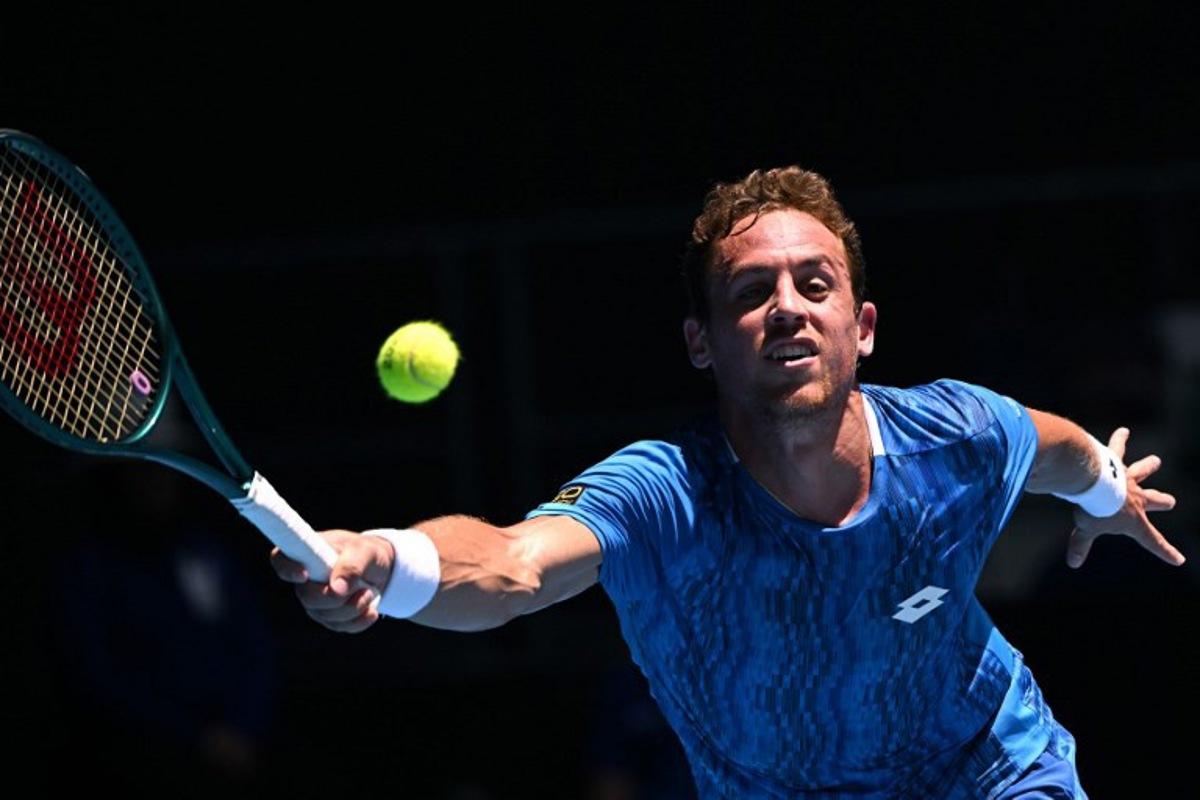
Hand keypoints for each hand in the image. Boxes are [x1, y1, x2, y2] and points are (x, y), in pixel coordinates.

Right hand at [270, 530, 396, 632]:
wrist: (381, 569)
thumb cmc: (367, 553)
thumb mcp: (365, 552)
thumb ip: (351, 566)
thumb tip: (336, 588)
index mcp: (306, 553)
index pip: (281, 560)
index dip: (287, 569)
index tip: (304, 574)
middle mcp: (305, 580)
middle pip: (307, 597)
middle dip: (336, 598)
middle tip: (363, 589)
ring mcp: (315, 600)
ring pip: (325, 616)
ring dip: (353, 608)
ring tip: (370, 593)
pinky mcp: (328, 617)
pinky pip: (338, 626)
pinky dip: (358, 621)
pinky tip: (371, 611)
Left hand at [1066, 428, 1184, 568]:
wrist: (1092, 482)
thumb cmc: (1092, 509)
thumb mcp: (1086, 530)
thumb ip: (1080, 545)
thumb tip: (1073, 563)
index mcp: (1133, 520)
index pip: (1153, 541)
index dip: (1165, 552)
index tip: (1178, 560)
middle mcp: (1136, 497)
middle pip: (1155, 500)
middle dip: (1162, 501)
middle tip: (1170, 501)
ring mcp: (1127, 478)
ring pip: (1143, 471)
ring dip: (1149, 466)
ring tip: (1156, 461)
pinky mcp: (1114, 462)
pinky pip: (1118, 449)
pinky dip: (1120, 439)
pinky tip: (1123, 430)